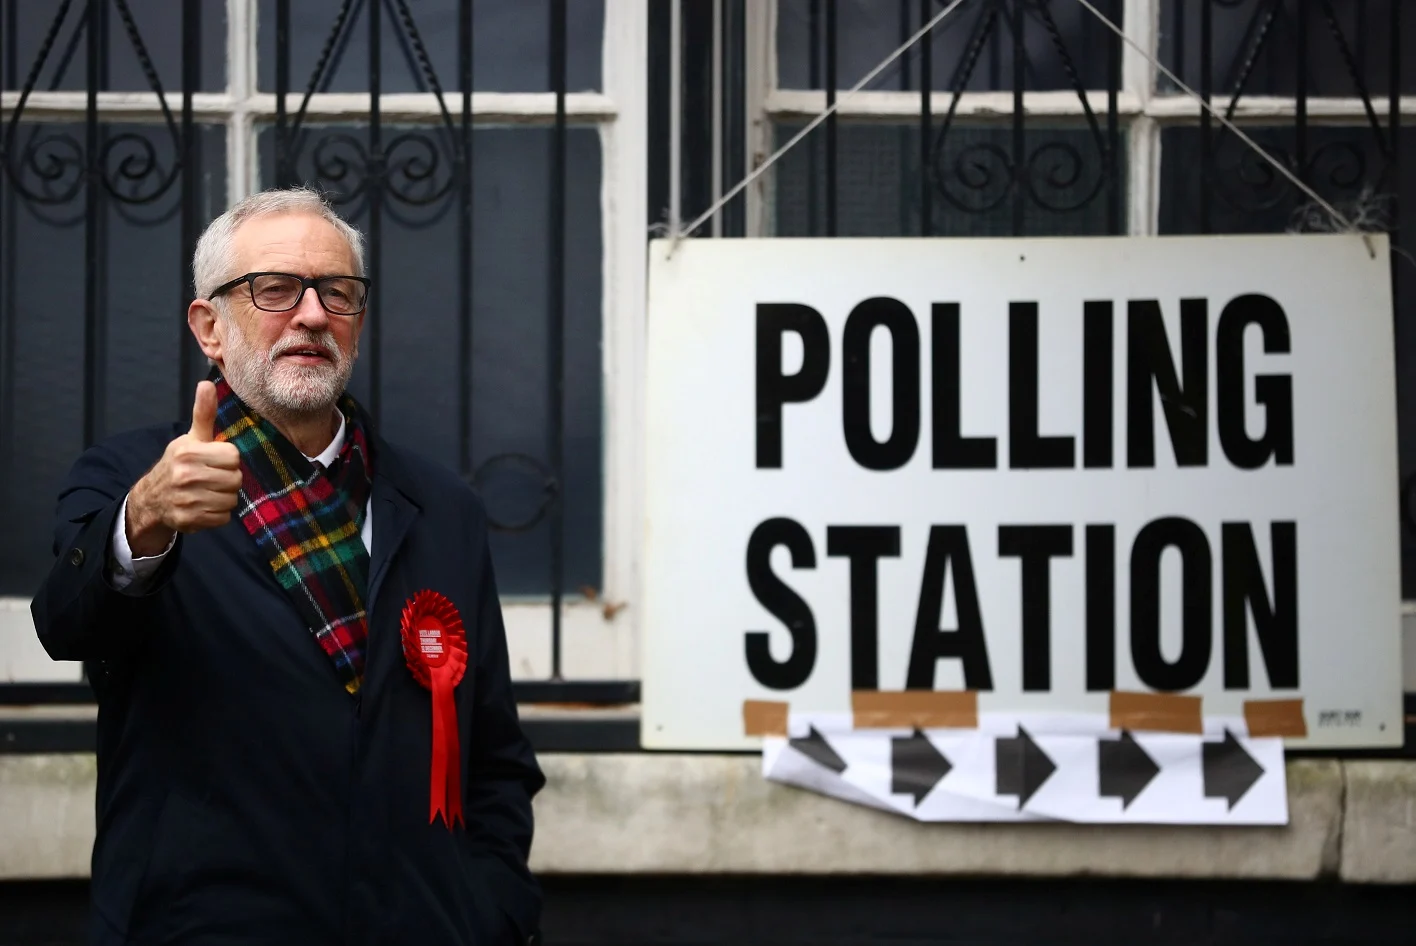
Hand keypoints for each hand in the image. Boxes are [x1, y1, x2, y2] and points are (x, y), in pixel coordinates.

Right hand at [125, 381, 242, 556]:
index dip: (228, 460)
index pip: (233, 457)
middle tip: (212, 478)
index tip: (215, 461)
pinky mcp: (189, 520)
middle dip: (228, 479)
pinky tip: (204, 506)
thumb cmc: (180, 463)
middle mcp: (185, 475)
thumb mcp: (191, 438)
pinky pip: (224, 518)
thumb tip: (206, 384)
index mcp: (188, 452)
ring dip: (224, 498)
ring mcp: (186, 499)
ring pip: (231, 499)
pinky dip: (218, 514)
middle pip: (236, 479)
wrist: (153, 498)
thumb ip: (203, 413)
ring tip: (208, 491)